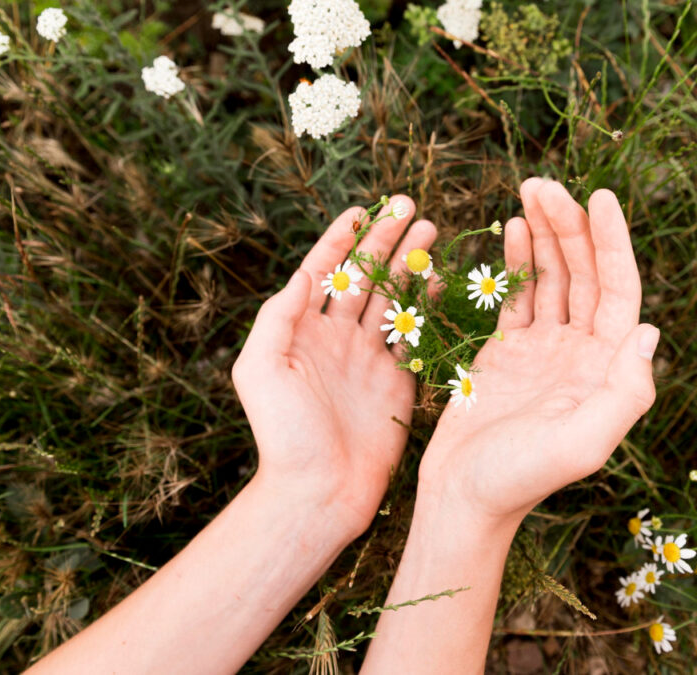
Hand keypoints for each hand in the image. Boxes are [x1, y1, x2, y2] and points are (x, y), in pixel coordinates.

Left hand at [233, 198, 435, 534]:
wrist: (320, 489)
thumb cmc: (283, 434)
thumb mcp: (260, 369)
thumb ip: (278, 317)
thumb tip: (305, 273)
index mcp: (301, 331)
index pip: (323, 271)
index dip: (342, 239)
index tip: (363, 208)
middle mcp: (335, 338)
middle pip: (364, 276)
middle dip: (385, 240)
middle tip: (411, 207)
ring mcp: (367, 358)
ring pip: (392, 297)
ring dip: (409, 262)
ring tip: (430, 230)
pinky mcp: (397, 379)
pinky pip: (412, 332)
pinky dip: (425, 303)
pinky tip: (437, 277)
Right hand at [419, 179, 657, 525]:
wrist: (465, 497)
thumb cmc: (521, 477)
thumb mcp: (582, 443)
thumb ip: (624, 392)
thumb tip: (649, 331)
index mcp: (606, 369)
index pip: (618, 291)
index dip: (612, 243)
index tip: (599, 196)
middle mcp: (583, 354)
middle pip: (584, 274)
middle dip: (569, 226)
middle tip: (544, 184)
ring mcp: (546, 350)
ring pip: (553, 278)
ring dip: (546, 234)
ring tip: (531, 190)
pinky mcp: (509, 351)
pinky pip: (521, 295)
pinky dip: (520, 260)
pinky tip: (515, 228)